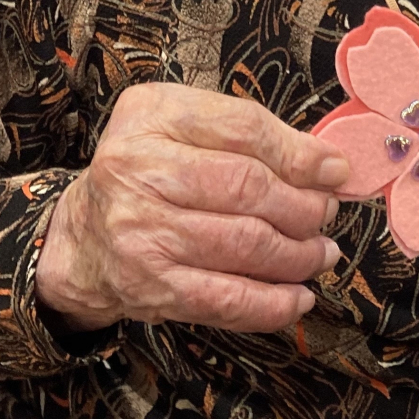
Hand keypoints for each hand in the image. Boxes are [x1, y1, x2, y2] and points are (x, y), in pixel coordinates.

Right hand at [35, 83, 348, 332]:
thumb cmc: (147, 172)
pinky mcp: (151, 287)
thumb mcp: (182, 125)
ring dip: (300, 254)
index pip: (243, 129)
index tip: (336, 171)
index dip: (301, 153)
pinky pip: (228, 299)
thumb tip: (327, 166)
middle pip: (249, 188)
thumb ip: (247, 132)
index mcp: (152, 116)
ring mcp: (143, 233)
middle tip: (326, 214)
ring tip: (320, 253)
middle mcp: (139, 171)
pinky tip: (298, 296)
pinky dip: (273, 303)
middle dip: (304, 206)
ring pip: (247, 244)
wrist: (82, 238)